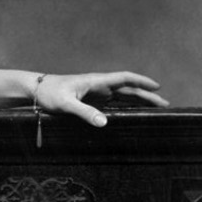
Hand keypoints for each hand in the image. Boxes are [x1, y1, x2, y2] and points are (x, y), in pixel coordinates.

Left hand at [35, 71, 166, 127]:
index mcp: (96, 81)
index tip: (158, 87)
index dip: (141, 82)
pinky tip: (134, 112)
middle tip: (165, 104)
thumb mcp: (66, 104)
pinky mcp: (91, 100)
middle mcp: (99, 85)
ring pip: (123, 95)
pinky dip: (126, 106)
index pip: (124, 78)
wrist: (36, 90)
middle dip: (147, 95)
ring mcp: (96, 92)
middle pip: (128, 89)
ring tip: (155, 108)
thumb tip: (104, 122)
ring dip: (139, 100)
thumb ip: (84, 112)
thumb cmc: (49, 94)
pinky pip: (113, 102)